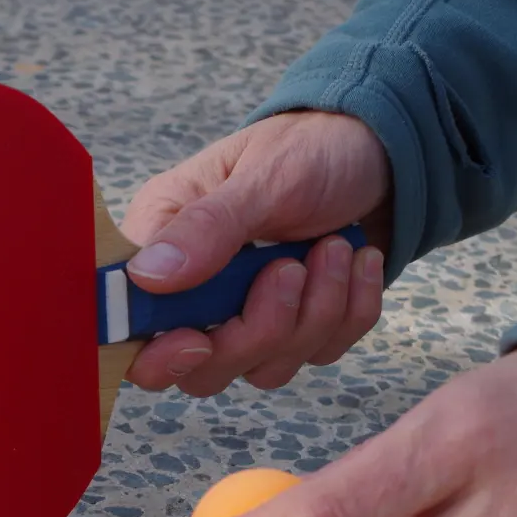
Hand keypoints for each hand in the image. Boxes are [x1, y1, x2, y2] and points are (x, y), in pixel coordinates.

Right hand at [119, 110, 393, 396]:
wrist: (383, 152)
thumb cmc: (312, 148)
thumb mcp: (265, 177)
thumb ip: (208, 228)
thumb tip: (146, 277)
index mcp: (163, 241)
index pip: (133, 325)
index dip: (160, 352)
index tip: (201, 337)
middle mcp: (196, 289)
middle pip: (202, 368)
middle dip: (259, 330)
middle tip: (291, 269)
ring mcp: (247, 314)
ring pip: (266, 368)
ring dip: (315, 314)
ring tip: (336, 248)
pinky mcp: (298, 327)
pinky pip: (320, 355)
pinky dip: (350, 311)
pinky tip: (358, 261)